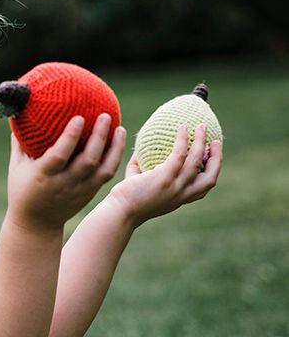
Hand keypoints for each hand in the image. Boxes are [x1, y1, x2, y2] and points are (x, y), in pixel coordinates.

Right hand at [6, 114, 126, 231]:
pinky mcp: (89, 194)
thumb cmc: (22, 190)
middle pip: (87, 160)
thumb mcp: (17, 167)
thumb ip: (20, 143)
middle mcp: (64, 184)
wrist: (36, 225)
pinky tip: (118, 142)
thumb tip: (21, 113)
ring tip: (120, 128)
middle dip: (99, 137)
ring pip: (102, 169)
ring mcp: (80, 190)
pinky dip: (114, 158)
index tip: (80, 117)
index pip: (60, 155)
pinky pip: (106, 175)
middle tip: (106, 115)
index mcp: (44, 176)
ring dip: (114, 148)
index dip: (71, 136)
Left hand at [108, 123, 222, 227]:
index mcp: (179, 198)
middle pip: (210, 178)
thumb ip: (142, 168)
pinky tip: (182, 128)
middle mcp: (181, 194)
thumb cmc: (126, 197)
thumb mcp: (140, 183)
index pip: (202, 188)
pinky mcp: (165, 178)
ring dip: (202, 143)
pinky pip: (179, 155)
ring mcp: (175, 186)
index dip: (211, 172)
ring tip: (201, 126)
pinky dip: (183, 140)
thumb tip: (140, 150)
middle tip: (216, 142)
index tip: (212, 157)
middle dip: (217, 159)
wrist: (120, 210)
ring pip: (197, 162)